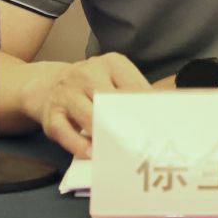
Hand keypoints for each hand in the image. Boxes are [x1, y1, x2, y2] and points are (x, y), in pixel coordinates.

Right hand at [27, 53, 150, 156]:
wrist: (50, 85)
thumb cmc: (93, 87)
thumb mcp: (115, 80)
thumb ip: (135, 93)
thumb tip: (167, 110)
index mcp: (111, 63)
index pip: (134, 86)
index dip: (147, 108)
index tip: (160, 127)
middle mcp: (86, 73)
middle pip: (110, 100)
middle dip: (126, 123)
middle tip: (142, 143)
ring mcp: (66, 93)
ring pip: (89, 117)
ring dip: (105, 136)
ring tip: (120, 151)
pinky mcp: (51, 115)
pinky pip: (65, 133)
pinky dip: (79, 145)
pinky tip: (93, 153)